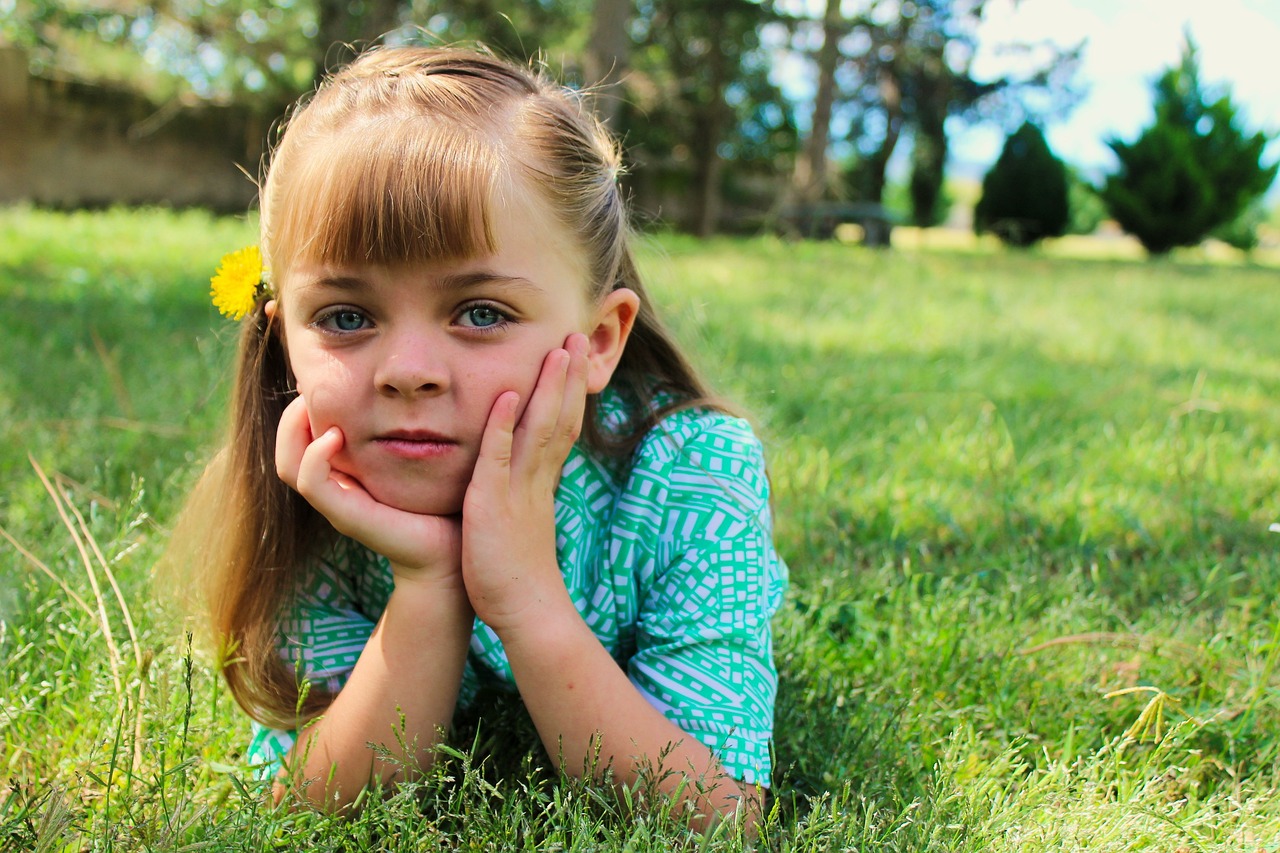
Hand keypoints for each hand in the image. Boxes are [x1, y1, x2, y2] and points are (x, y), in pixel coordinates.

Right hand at [276, 395, 461, 584]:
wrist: (452, 550)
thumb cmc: (443, 500)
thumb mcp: (423, 452)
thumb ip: (411, 423)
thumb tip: (422, 380)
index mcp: (347, 471)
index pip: (304, 435)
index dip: (305, 405)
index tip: (324, 374)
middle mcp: (335, 486)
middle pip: (287, 446)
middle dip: (293, 412)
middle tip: (312, 385)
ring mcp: (336, 503)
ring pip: (288, 462)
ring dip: (294, 429)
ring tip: (312, 403)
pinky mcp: (344, 515)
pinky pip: (310, 482)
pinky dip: (314, 456)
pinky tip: (336, 435)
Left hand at [461, 334, 589, 630]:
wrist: (529, 613)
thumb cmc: (518, 575)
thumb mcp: (523, 525)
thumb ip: (523, 497)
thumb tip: (526, 484)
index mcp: (542, 483)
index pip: (562, 427)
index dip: (569, 391)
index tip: (574, 359)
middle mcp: (537, 480)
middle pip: (561, 416)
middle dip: (569, 375)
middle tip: (577, 334)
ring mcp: (519, 490)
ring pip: (540, 428)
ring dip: (548, 387)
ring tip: (558, 348)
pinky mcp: (494, 505)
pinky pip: (499, 459)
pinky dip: (502, 425)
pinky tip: (504, 396)